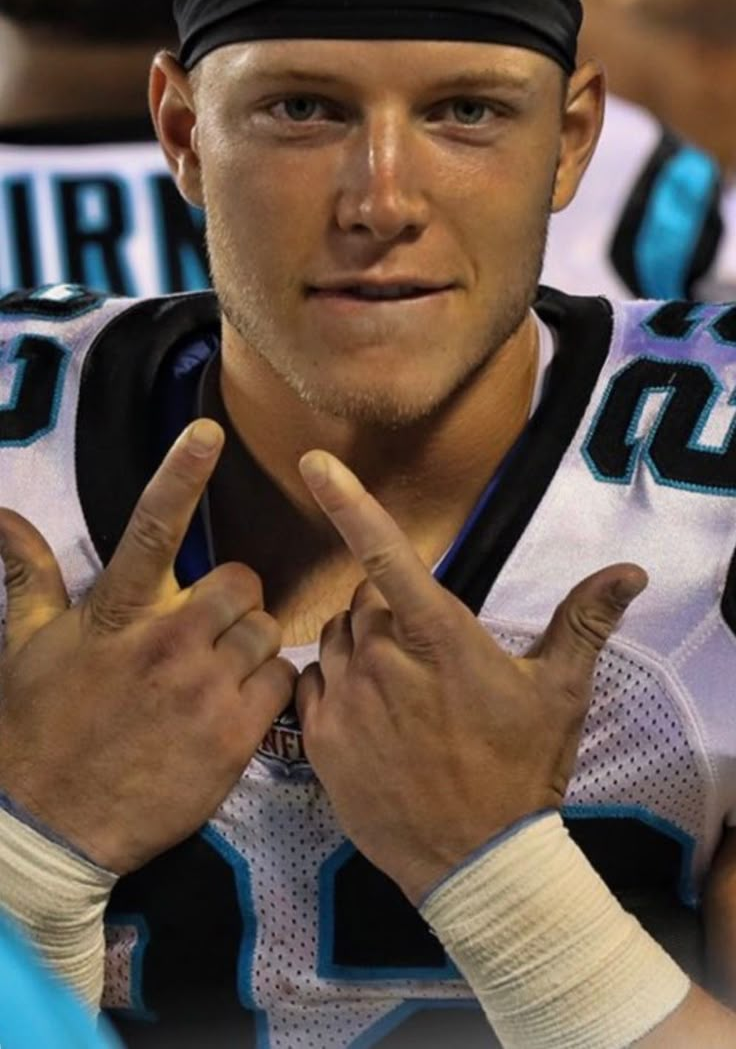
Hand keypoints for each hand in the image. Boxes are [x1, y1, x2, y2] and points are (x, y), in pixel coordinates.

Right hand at [0, 420, 295, 874]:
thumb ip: (28, 572)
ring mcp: (204, 690)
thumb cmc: (36, 728)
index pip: (153, 527)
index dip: (181, 473)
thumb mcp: (25, 645)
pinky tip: (237, 705)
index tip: (207, 430)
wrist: (49, 827)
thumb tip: (3, 515)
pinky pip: (282, 682)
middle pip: (243, 581)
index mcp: (115, 612)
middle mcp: (165, 642)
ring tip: (217, 673)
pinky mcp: (234, 737)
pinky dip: (269, 688)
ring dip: (252, 646)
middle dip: (234, 600)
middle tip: (208, 629)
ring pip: (269, 631)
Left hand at [296, 450, 647, 903]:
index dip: (349, 501)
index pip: (385, 554)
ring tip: (399, 690)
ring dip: (359, 648)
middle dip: (385, 611)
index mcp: (439, 638)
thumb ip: (585, 622)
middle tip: (423, 654)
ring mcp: (345, 702)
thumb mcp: (559, 692)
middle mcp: (382, 661)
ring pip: (334, 641)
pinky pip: (311, 686)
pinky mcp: (318, 742)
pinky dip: (334, 688)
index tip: (315, 461)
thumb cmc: (522, 770)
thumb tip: (630, 571)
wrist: (477, 862)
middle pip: (362, 600)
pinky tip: (368, 716)